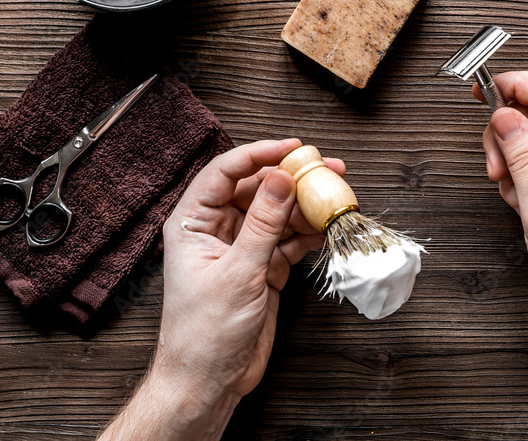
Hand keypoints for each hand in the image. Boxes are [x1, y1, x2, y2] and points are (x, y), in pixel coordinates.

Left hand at [155, 138, 340, 402]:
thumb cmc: (204, 333)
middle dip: (291, 178)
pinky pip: (288, 239)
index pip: (226, 172)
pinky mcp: (262, 267)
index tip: (292, 148)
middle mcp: (216, 230)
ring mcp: (241, 248)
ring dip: (305, 207)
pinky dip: (307, 234)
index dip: (259, 154)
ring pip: (277, 213)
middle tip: (325, 169)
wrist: (210, 380)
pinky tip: (326, 228)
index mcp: (193, 222)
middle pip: (257, 188)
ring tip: (333, 200)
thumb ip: (263, 223)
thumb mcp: (237, 272)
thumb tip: (281, 179)